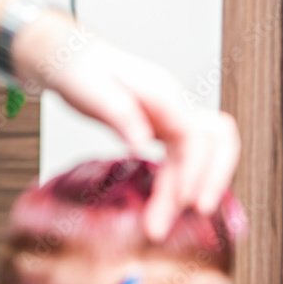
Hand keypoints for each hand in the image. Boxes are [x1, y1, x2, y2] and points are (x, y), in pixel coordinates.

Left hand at [15, 16, 239, 241]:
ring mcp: (171, 117)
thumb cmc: (78, 69)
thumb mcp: (91, 90)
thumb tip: (142, 142)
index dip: (196, 171)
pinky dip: (180, 183)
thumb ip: (120, 114)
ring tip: (160, 224)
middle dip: (207, 182)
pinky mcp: (163, 129)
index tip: (184, 203)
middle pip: (213, 145)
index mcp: (162, 94)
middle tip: (189, 217)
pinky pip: (185, 158)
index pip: (197, 136)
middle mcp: (174, 105)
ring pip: (199, 156)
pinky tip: (165, 204)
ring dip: (186, 191)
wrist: (69, 59)